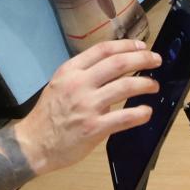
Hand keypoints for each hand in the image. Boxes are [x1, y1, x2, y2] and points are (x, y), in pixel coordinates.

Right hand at [14, 39, 160, 175]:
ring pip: (125, 87)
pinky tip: (146, 112)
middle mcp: (79, 84)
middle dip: (142, 58)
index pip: (103, 50)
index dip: (126, 45)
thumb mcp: (59, 84)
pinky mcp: (94, 128)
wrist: (33, 144)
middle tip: (155, 60)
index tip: (141, 45)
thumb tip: (112, 69)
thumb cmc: (48, 115)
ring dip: (145, 84)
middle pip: (119, 63)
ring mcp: (87, 106)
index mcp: (70, 71)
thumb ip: (82, 75)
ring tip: (153, 85)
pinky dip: (140, 113)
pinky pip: (124, 117)